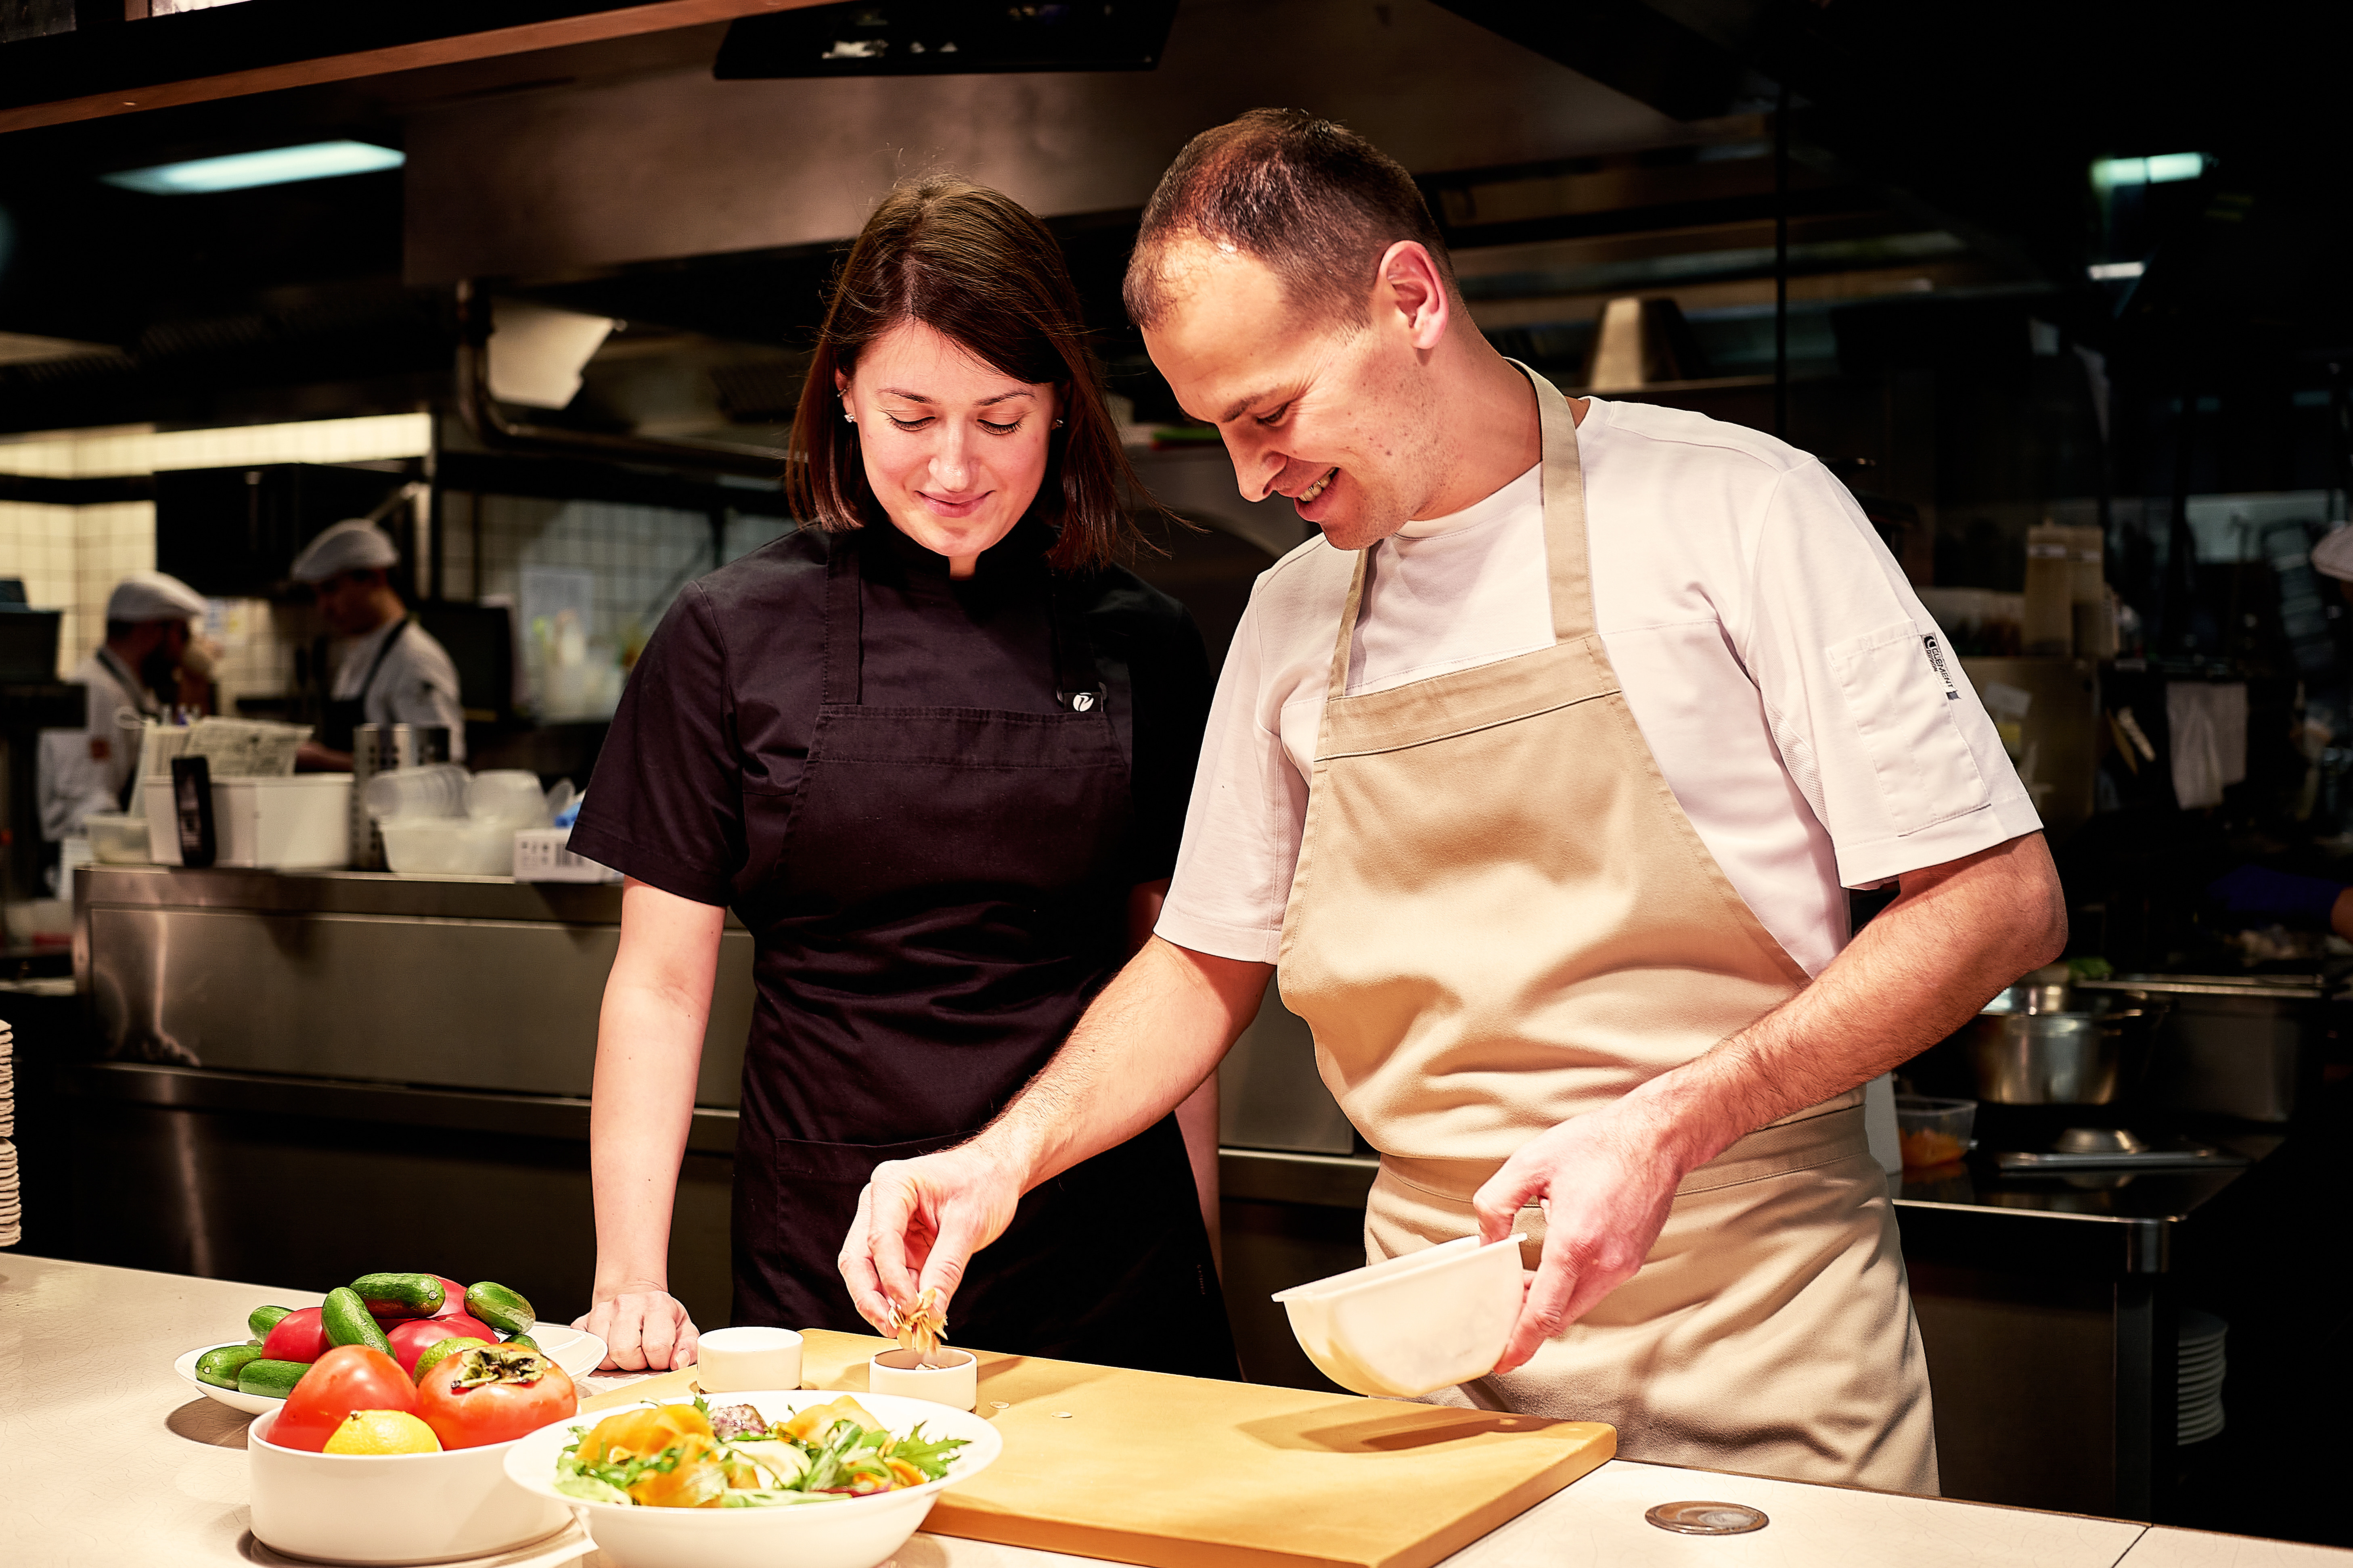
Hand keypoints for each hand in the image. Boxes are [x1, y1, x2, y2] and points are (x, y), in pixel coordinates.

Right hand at [575, 1284, 699, 1371]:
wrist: (636, 1297)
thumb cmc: (660, 1317)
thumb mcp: (684, 1328)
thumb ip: (689, 1347)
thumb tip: (679, 1363)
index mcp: (657, 1305)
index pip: (656, 1348)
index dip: (659, 1361)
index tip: (659, 1356)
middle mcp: (627, 1304)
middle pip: (624, 1353)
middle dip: (635, 1363)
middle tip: (641, 1355)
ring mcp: (601, 1312)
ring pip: (603, 1356)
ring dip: (616, 1362)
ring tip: (627, 1351)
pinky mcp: (582, 1322)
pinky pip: (585, 1352)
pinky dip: (597, 1358)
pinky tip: (610, 1348)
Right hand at [838, 1144, 1023, 1333]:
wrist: (997, 1171)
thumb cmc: (984, 1181)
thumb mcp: (970, 1224)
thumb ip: (947, 1267)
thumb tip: (930, 1309)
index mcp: (892, 1185)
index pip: (880, 1239)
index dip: (891, 1279)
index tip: (910, 1307)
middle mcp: (879, 1203)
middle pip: (859, 1258)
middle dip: (872, 1298)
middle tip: (894, 1327)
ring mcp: (885, 1223)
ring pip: (869, 1271)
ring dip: (884, 1302)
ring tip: (905, 1328)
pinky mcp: (899, 1242)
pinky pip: (891, 1274)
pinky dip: (900, 1297)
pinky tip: (914, 1315)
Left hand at [1471, 1103, 1687, 1374]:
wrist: (1656, 1137)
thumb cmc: (1597, 1144)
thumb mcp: (1529, 1164)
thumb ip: (1496, 1205)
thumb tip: (1485, 1242)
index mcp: (1575, 1242)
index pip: (1543, 1312)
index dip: (1519, 1342)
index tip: (1503, 1360)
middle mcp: (1604, 1262)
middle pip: (1559, 1317)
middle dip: (1527, 1321)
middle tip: (1500, 1308)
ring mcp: (1623, 1265)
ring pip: (1577, 1305)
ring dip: (1549, 1302)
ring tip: (1522, 1281)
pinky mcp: (1632, 1260)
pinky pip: (1594, 1288)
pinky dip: (1570, 1288)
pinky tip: (1554, 1265)